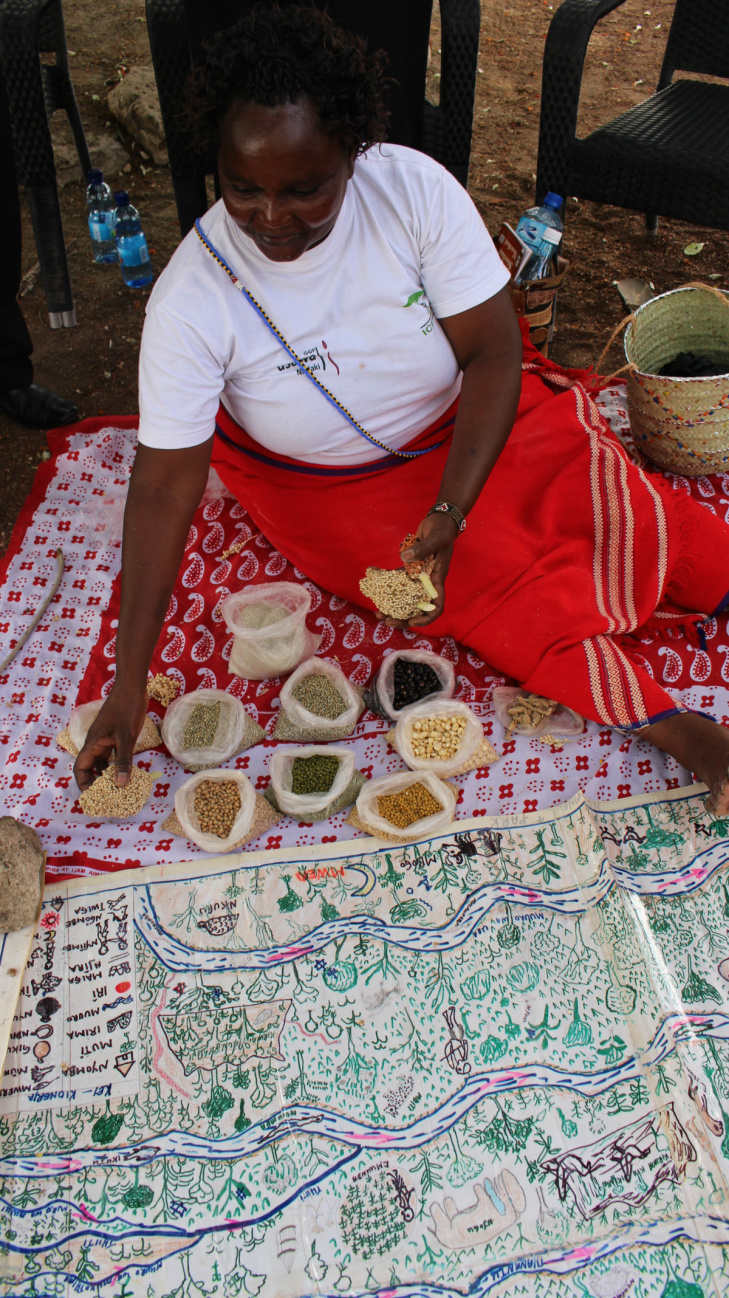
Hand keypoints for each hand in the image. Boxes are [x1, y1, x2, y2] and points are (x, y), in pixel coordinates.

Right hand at [73, 684, 147, 791]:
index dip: (84, 782)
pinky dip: (117, 764)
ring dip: (108, 774)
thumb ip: (123, 760)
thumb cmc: (126, 709)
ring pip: (103, 761)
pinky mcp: (116, 736)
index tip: (94, 795)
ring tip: (118, 788)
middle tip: (108, 796)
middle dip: (96, 782)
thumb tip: (121, 785)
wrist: (132, 687)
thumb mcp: (126, 737)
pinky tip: (127, 771)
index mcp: (93, 743)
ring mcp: (106, 739)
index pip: (81, 767)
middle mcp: (97, 743)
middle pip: (91, 767)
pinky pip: (113, 754)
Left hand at [379, 512, 457, 628]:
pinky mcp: (409, 568)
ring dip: (391, 605)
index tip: (411, 621)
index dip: (426, 618)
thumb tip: (404, 558)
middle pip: (416, 607)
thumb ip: (423, 549)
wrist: (439, 520)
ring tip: (377, 611)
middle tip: (386, 620)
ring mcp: (418, 576)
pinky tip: (371, 574)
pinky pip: (396, 579)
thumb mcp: (436, 539)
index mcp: (437, 580)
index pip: (436, 606)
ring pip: (405, 597)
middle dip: (402, 617)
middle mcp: (428, 582)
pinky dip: (384, 579)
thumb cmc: (442, 530)